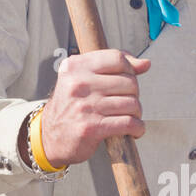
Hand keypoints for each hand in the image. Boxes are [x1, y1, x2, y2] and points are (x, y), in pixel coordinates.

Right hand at [39, 50, 150, 167]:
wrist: (49, 136)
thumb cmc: (71, 107)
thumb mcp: (83, 80)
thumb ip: (113, 68)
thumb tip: (145, 64)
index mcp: (75, 67)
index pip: (117, 58)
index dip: (131, 69)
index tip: (129, 80)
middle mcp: (78, 84)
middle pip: (129, 82)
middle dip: (135, 95)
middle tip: (128, 104)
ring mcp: (85, 106)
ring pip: (131, 104)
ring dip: (137, 113)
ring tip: (130, 117)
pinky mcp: (91, 128)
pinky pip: (128, 123)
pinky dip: (137, 128)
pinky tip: (134, 130)